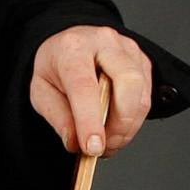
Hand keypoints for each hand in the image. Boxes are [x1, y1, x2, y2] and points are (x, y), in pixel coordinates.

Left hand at [30, 25, 151, 156]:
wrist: (69, 43)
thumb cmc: (56, 66)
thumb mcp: (42, 91)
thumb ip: (57, 117)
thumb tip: (75, 142)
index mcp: (73, 48)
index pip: (84, 85)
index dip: (90, 120)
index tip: (92, 147)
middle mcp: (104, 42)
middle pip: (127, 83)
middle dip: (119, 124)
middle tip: (103, 147)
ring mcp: (128, 50)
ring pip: (141, 95)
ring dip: (127, 128)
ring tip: (108, 141)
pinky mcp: (143, 61)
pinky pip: (147, 97)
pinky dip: (134, 120)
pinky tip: (116, 125)